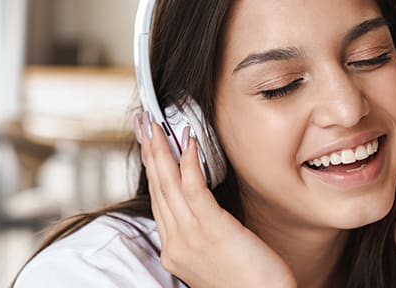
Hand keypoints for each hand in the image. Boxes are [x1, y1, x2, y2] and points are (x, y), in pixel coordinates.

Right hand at [136, 112, 295, 287]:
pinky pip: (193, 187)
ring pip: (168, 184)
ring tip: (156, 124)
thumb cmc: (252, 280)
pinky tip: (188, 141)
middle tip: (143, 122)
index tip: (149, 143)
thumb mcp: (218, 254)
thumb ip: (203, 230)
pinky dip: (189, 161)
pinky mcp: (210, 229)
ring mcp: (189, 238)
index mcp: (175, 250)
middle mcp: (175, 244)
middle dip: (149, 152)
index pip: (158, 201)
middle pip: (157, 188)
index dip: (153, 168)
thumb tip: (203, 201)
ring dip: (161, 149)